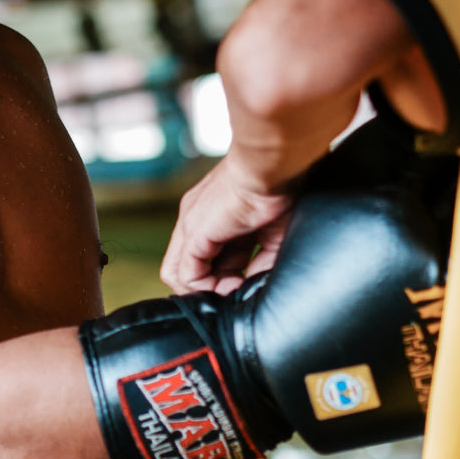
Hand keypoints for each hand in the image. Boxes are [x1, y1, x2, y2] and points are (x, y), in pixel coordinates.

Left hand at [159, 153, 294, 294]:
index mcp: (213, 217)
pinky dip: (209, 288)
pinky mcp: (194, 230)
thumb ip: (258, 263)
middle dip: (212, 288)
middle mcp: (195, 219)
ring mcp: (190, 223)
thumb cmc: (281, 189)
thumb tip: (253, 288)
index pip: (204, 259)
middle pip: (187, 268)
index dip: (224, 280)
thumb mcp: (270, 234)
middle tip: (239, 293)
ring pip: (178, 273)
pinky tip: (235, 285)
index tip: (248, 286)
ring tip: (237, 291)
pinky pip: (185, 273)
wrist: (273, 165)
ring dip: (208, 291)